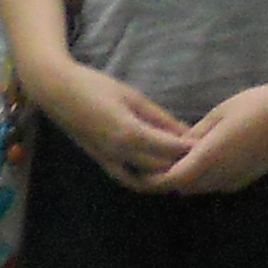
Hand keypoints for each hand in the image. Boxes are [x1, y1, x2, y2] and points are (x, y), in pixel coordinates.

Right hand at [33, 60, 194, 188]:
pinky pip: (128, 178)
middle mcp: (120, 153)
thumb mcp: (133, 97)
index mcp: (129, 133)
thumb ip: (160, 118)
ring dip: (165, 177)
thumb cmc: (95, 86)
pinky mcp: (101, 162)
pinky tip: (157, 173)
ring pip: (146, 179)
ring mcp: (108, 161)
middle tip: (203, 159)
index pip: (170, 149)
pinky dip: (145, 180)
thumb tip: (187, 133)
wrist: (57, 91)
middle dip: (183, 164)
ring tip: (183, 169)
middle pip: (161, 168)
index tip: (211, 145)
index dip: (191, 149)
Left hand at [149, 79, 267, 196]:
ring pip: (202, 188)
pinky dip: (205, 178)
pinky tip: (202, 161)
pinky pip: (219, 185)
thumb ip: (195, 134)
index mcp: (211, 156)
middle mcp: (224, 174)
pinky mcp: (249, 178)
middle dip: (167, 179)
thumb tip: (176, 147)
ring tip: (174, 161)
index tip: (139, 170)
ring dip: (187, 179)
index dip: (154, 179)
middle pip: (184, 187)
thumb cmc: (256, 104)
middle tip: (152, 163)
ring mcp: (239, 178)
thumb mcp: (218, 114)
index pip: (173, 179)